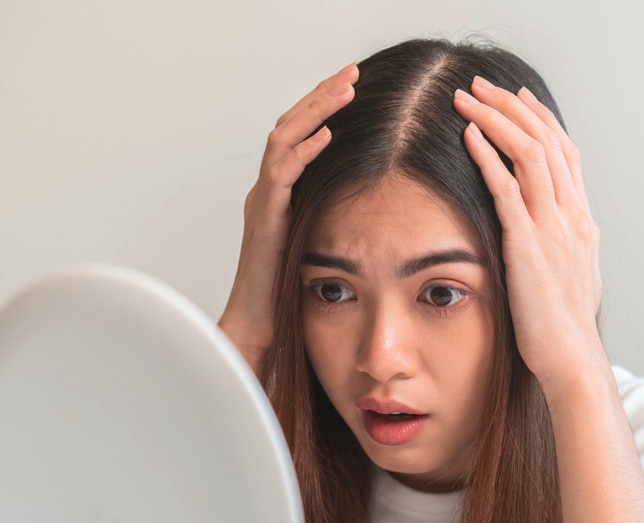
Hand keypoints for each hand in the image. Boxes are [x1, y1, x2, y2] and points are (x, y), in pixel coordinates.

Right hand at [219, 63, 357, 375]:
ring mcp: (263, 201)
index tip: (355, 85)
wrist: (261, 328)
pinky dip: (304, 151)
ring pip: (283, 139)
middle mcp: (269, 190)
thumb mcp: (324, 243)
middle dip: (321, 96)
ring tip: (344, 90)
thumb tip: (383, 205)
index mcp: (283, 193)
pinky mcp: (264, 219)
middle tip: (352, 73)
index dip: (324, 107)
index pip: (301, 134)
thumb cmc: (292, 294)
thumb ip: (342, 217)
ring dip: (315, 111)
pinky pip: (281, 175)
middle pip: (291, 125)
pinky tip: (328, 135)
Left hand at [453, 77, 603, 386]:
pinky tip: (469, 137)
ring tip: (468, 99)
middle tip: (483, 85)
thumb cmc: (563, 328)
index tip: (517, 98)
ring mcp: (554, 229)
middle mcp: (572, 217)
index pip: (565, 154)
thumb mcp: (569, 277)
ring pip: (530, 155)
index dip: (541, 120)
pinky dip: (489, 158)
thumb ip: (558, 247)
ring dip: (497, 120)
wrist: (571, 359)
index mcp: (582, 223)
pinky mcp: (528, 246)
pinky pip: (508, 190)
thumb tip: (544, 233)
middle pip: (548, 142)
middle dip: (513, 108)